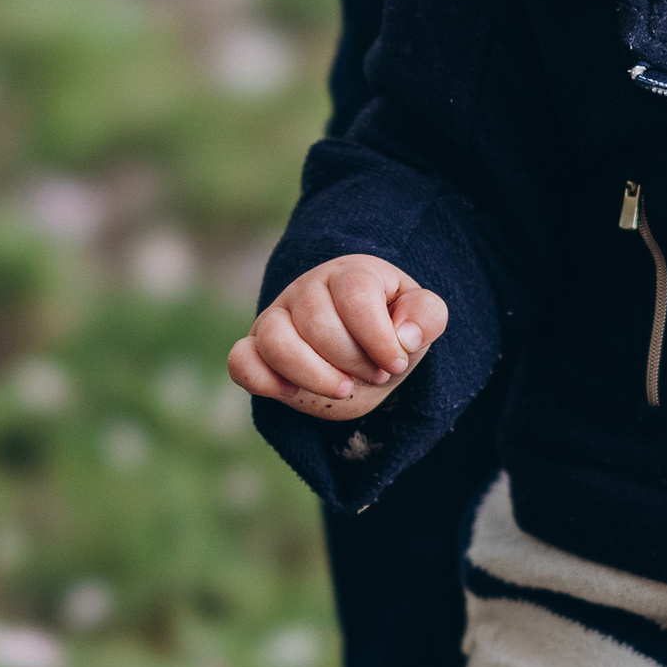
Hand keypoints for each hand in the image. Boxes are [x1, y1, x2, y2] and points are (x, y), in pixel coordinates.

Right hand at [229, 257, 449, 417]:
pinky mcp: (256, 348)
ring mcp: (276, 317)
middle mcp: (306, 289)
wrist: (363, 352)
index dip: (378, 335)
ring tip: (343, 389)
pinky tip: (292, 393)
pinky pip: (240, 360)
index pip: (355, 293)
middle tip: (376, 375)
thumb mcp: (420, 320)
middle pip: (317, 322)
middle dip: (352, 360)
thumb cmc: (391, 329)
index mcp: (349, 274)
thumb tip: (405, 337)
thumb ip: (426, 316)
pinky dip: (261, 380)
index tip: (397, 363)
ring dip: (312, 375)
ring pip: (275, 340)